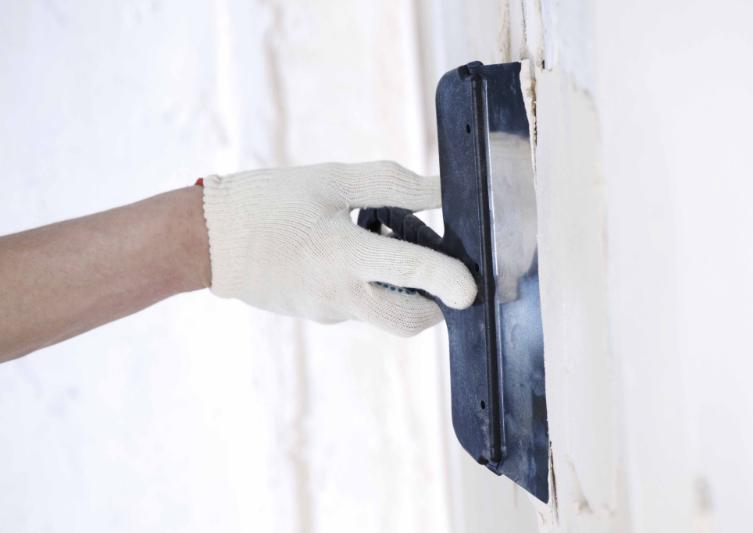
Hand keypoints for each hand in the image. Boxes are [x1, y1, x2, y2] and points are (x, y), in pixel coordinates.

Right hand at [202, 161, 476, 335]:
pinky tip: (349, 252)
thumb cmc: (267, 203)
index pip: (408, 271)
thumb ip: (392, 185)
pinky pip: (360, 305)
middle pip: (407, 320)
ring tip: (378, 242)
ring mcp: (328, 312)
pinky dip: (371, 284)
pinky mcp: (319, 316)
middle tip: (438, 269)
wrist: (206, 241)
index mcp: (341, 254)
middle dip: (436, 304)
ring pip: (385, 313)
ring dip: (401, 287)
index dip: (447, 279)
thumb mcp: (331, 180)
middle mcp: (339, 294)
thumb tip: (442, 192)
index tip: (472, 288)